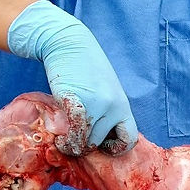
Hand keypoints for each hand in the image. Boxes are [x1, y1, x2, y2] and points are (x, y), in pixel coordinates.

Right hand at [7, 0, 136, 155]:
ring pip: (87, 141)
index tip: (100, 143)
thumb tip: (98, 138)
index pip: (129, 139)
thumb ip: (105, 111)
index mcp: (123, 105)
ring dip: (74, 145)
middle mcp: (114, 107)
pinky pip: (75, 133)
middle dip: (87, 146)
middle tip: (74, 142)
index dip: (115, 147)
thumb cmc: (83, 67)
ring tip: (64, 142)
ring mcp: (97, 105)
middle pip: (101, 142)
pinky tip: (60, 137)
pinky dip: (66, 140)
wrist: (67, 42)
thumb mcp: (104, 90)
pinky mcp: (78, 102)